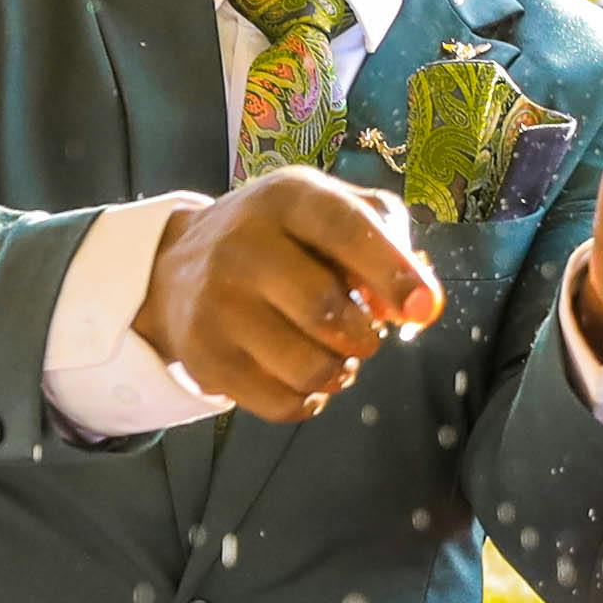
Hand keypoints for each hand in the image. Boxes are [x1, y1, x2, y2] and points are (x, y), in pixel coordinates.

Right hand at [144, 169, 447, 419]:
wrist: (179, 267)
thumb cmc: (282, 239)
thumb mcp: (329, 211)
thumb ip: (388, 241)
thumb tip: (420, 306)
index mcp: (285, 198)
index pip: (345, 230)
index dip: (392, 271)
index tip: (423, 309)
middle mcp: (243, 244)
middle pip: (326, 311)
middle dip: (365, 336)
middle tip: (363, 334)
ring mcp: (217, 303)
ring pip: (309, 368)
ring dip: (339, 371)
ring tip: (332, 354)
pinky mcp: (204, 356)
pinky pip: (283, 404)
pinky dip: (309, 400)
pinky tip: (302, 376)